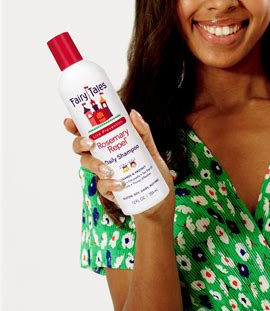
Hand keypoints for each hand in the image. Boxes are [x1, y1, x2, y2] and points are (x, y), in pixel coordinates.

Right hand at [64, 110, 175, 224]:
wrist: (159, 196)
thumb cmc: (151, 169)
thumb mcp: (149, 147)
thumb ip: (143, 131)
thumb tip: (134, 113)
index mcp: (109, 144)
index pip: (88, 133)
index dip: (75, 127)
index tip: (69, 122)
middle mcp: (103, 157)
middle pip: (81, 149)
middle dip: (80, 144)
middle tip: (90, 143)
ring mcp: (104, 174)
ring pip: (88, 166)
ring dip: (95, 165)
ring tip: (108, 169)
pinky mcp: (109, 190)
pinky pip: (102, 186)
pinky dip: (109, 184)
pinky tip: (121, 183)